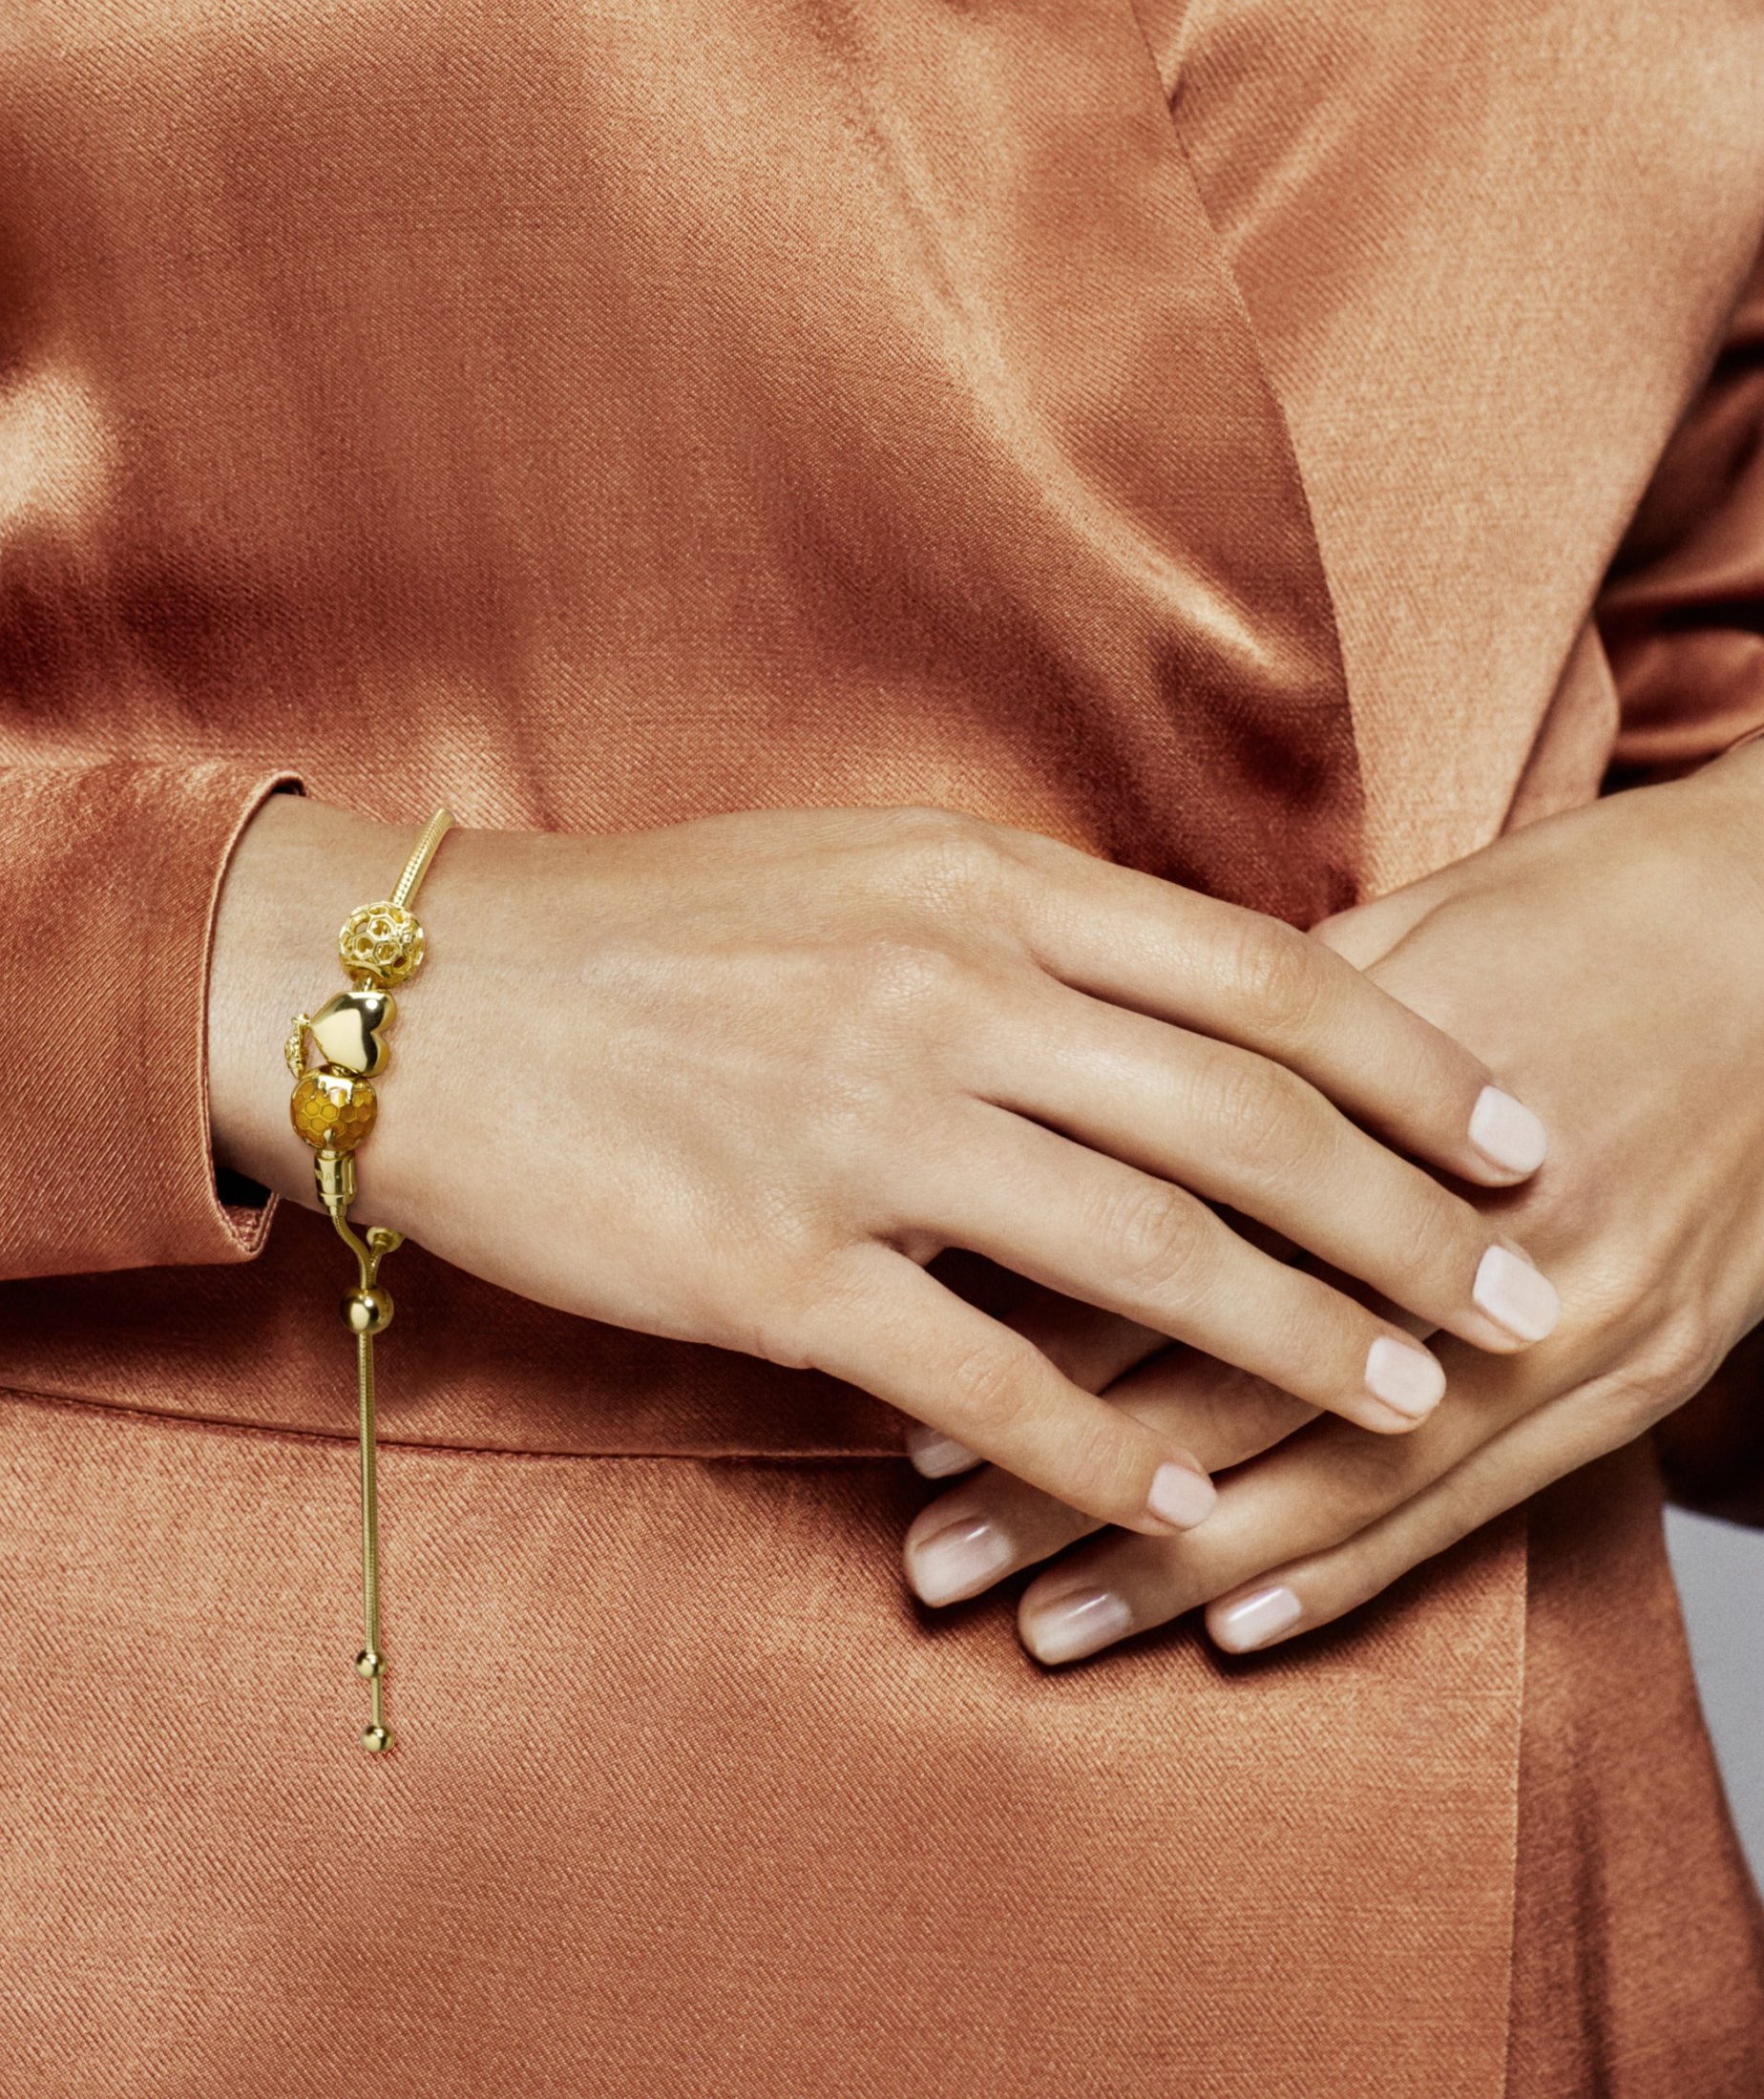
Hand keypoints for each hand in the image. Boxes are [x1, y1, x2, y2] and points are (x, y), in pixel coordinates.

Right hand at [208, 796, 1552, 1536]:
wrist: (413, 992)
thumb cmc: (633, 927)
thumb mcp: (847, 868)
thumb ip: (1012, 925)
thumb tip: (1170, 1020)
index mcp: (970, 882)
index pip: (1257, 975)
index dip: (1415, 1064)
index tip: (1512, 1133)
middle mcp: (940, 993)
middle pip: (1248, 1125)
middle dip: (1414, 1228)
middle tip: (1518, 1302)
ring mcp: (856, 1131)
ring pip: (1151, 1257)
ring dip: (1308, 1346)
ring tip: (1409, 1404)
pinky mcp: (767, 1266)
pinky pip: (984, 1380)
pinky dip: (1106, 1450)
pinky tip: (1180, 1489)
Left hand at [899, 743, 1763, 1659]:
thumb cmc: (1578, 909)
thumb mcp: (1393, 935)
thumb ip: (1236, 1033)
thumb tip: (1061, 1090)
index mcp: (1372, 1112)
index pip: (1159, 1250)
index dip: (1022, 1338)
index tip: (903, 1406)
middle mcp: (1461, 1238)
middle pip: (1224, 1386)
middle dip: (1065, 1490)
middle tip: (932, 1561)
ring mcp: (1565, 1324)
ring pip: (1334, 1478)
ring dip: (1178, 1566)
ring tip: (1046, 1626)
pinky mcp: (1637, 1377)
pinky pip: (1476, 1508)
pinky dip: (1348, 1579)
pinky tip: (1235, 1632)